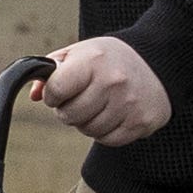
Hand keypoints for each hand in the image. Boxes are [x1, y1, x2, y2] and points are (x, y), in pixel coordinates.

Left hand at [36, 34, 171, 145]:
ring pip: (88, 130)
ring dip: (87, 122)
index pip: (55, 91)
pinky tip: (111, 115)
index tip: (60, 91)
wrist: (158, 62)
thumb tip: (34, 95)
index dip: (52, 94)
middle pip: (70, 116)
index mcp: (93, 61)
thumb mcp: (80, 52)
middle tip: (80, 99)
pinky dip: (104, 132)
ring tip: (98, 105)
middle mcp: (112, 82)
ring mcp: (128, 104)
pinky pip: (108, 140)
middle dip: (68, 110)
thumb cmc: (111, 58)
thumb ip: (52, 69)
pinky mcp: (140, 123)